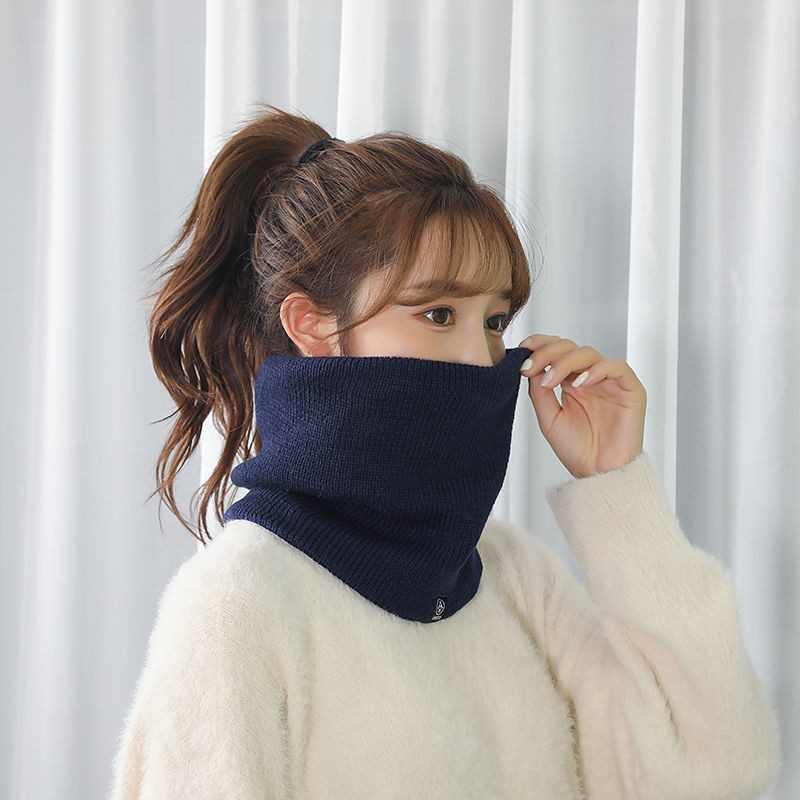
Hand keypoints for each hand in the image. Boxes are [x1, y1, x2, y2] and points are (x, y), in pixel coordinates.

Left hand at [518, 334, 645, 477]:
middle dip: (547, 353)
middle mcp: (590, 378)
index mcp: (572, 382)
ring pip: (589, 353)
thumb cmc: (577, 450)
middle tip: (531, 367)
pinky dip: (596, 370)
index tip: (523, 350)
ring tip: (550, 381)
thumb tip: (529, 366)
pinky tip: (579, 383)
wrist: (598, 474)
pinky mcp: (630, 390)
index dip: (541, 345)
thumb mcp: (548, 418)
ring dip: (565, 362)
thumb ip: (539, 392)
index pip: (558, 351)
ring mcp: (610, 382)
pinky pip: (617, 367)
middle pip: (570, 348)